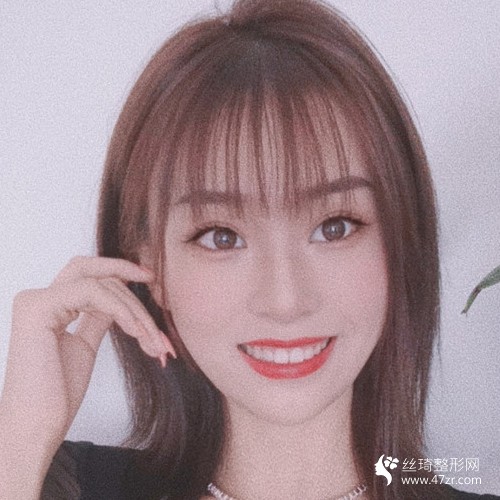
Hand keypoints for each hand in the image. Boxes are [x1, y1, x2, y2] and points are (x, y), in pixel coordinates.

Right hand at [0, 256, 174, 455]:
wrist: (37, 429)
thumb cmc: (57, 395)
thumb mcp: (84, 346)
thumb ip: (96, 319)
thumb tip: (118, 302)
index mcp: (48, 307)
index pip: (87, 276)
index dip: (118, 272)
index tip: (149, 278)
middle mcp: (38, 299)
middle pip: (91, 269)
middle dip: (125, 271)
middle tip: (153, 278)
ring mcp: (35, 301)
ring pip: (99, 283)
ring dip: (133, 308)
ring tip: (151, 337)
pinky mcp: (37, 308)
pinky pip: (92, 293)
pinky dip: (120, 309)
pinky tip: (136, 330)